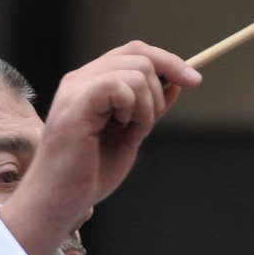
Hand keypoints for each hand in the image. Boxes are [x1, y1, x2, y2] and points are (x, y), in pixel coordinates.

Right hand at [0, 41, 200, 254]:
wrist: (59, 202)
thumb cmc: (88, 175)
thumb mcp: (130, 136)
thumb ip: (148, 109)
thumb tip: (177, 82)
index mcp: (91, 83)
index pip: (135, 52)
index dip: (168, 61)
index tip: (194, 81)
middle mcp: (81, 79)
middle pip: (139, 55)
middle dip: (159, 90)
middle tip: (146, 126)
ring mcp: (77, 90)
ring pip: (136, 71)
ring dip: (147, 106)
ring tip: (129, 131)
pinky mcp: (76, 104)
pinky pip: (121, 85)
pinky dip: (132, 108)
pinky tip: (119, 127)